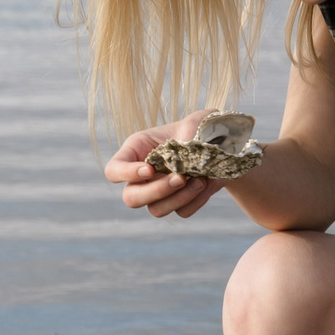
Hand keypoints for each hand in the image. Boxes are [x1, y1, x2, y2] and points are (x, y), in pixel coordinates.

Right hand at [106, 113, 223, 219]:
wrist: (221, 147)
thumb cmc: (201, 128)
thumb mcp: (195, 122)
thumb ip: (191, 130)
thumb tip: (189, 149)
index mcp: (136, 151)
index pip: (113, 170)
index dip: (126, 174)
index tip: (150, 169)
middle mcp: (142, 176)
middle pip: (131, 198)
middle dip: (156, 191)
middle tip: (180, 178)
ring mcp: (159, 193)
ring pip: (156, 210)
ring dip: (179, 198)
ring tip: (200, 180)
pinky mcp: (178, 203)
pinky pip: (181, 212)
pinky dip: (195, 200)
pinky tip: (206, 183)